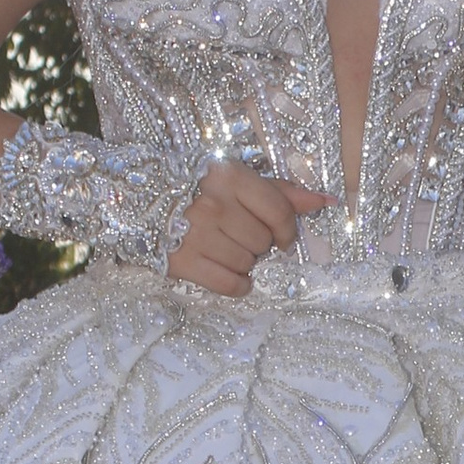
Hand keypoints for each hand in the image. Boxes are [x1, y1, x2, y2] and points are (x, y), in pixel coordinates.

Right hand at [167, 158, 332, 296]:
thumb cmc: (196, 188)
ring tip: (228, 249)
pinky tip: (232, 276)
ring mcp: (195, 234)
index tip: (283, 238)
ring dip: (245, 263)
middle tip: (240, 237)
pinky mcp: (181, 261)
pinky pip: (228, 284)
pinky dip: (237, 285)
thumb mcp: (237, 179)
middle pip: (262, 241)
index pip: (278, 211)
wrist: (138, 198)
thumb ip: (281, 192)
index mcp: (229, 178)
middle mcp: (213, 205)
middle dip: (259, 244)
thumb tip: (325, 201)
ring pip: (246, 263)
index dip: (287, 230)